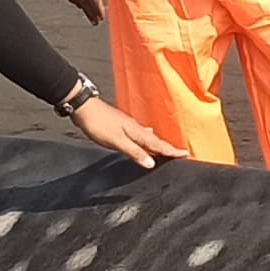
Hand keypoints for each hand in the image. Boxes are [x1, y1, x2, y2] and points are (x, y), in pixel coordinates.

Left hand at [69, 92, 183, 167]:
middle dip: (169, 147)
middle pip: (156, 140)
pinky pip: (140, 134)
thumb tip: (151, 163)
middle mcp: (135, 128)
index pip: (158, 144)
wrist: (84, 107)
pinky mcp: (121, 126)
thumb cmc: (98, 123)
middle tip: (181, 153)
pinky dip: (146, 138)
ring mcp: (128, 126)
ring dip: (158, 143)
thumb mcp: (116, 141)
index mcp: (137, 132)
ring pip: (148, 137)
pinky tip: (146, 136)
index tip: (185, 154)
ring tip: (166, 149)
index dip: (171, 151)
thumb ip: (134, 151)